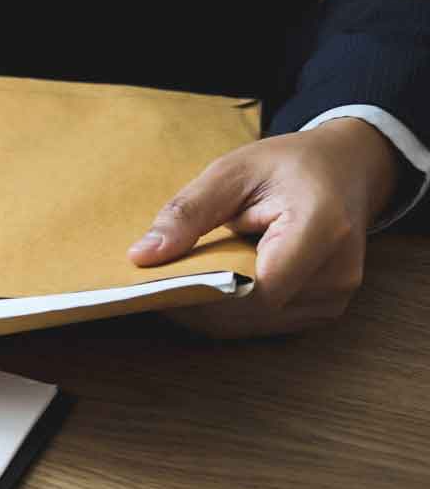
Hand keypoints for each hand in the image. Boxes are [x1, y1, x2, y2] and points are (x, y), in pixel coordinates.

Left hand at [128, 117, 401, 337]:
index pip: (259, 289)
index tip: (160, 282)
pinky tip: (210, 288)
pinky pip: (266, 323)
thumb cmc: (289, 165)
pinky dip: (232, 311)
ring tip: (180, 283)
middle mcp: (337, 273)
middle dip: (199, 304)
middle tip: (155, 286)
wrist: (347, 169)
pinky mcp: (324, 309)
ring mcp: (334, 297)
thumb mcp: (232, 171)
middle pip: (252, 312)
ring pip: (255, 324)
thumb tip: (141, 256)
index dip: (205, 293)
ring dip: (213, 311)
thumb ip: (188, 212)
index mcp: (322, 229)